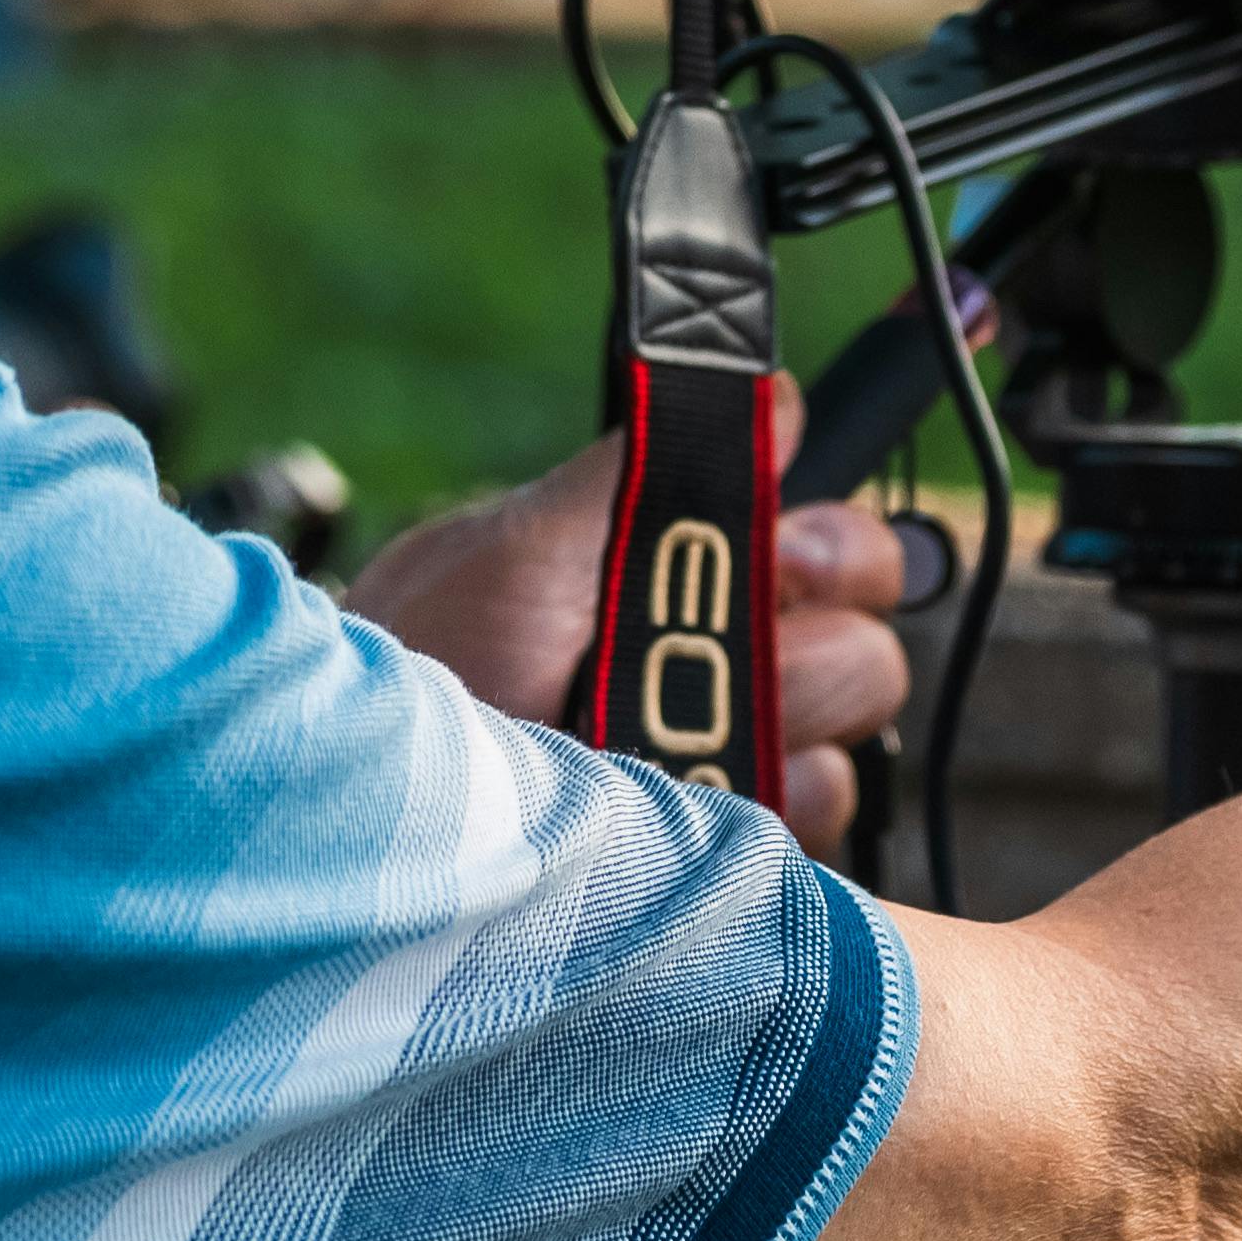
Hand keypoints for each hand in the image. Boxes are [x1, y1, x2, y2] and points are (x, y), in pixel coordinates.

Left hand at [340, 393, 914, 853]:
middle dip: (809, 640)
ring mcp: (741, 760)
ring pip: (852, 730)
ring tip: (660, 730)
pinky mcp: (733, 845)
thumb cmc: (429, 656)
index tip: (787, 555)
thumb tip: (768, 396)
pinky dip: (768, 806)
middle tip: (734, 650)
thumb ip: (643, 467)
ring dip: (777, 721)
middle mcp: (734, 661)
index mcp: (692, 568)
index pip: (833, 541)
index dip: (834, 545)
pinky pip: (817, 817)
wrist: (374, 801)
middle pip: (866, 635)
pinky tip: (681, 799)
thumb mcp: (517, 543)